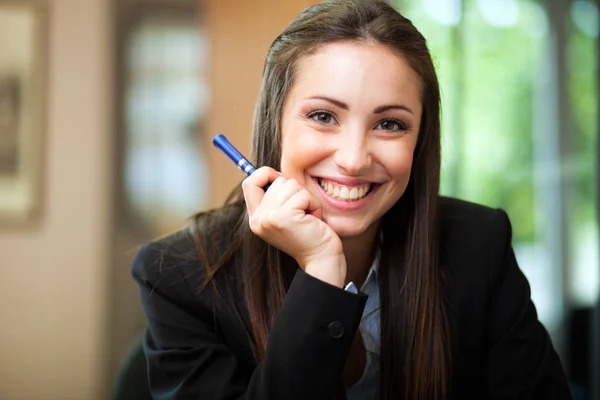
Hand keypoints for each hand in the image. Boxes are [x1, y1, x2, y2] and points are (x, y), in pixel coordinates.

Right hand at [242, 167, 345, 286]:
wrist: (321, 259)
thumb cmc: (309, 234)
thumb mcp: (286, 215)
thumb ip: (276, 197)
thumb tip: (274, 173)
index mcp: (255, 218)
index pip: (250, 182)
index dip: (266, 175)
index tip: (282, 182)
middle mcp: (258, 218)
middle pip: (278, 181)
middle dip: (296, 192)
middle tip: (302, 214)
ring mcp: (268, 218)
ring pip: (291, 185)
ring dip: (306, 199)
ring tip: (308, 217)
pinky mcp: (283, 217)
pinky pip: (303, 195)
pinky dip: (313, 204)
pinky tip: (313, 220)